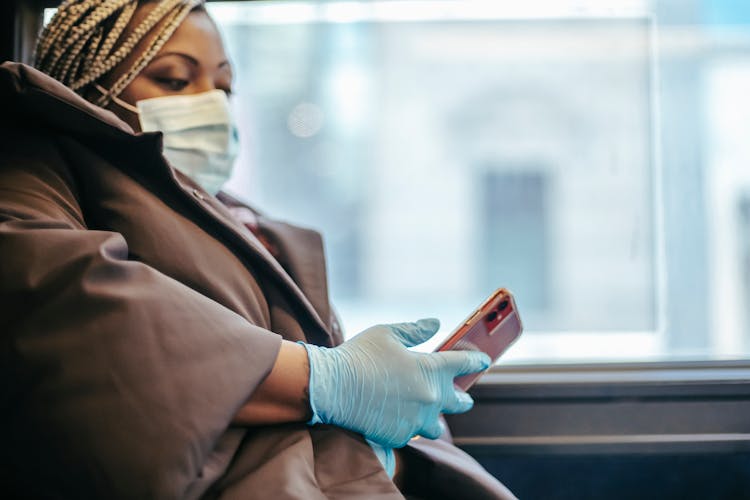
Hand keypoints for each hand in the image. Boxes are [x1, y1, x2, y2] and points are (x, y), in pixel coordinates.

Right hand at [300, 319, 490, 447]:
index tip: (484, 361)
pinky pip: (412, 432)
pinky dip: (409, 424)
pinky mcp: (400, 435)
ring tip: (431, 414)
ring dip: (436, 417)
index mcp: (432, 368)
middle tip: (464, 397)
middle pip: (459, 401)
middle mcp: (431, 397)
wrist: (332, 388)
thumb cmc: (359, 356)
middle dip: (462, 398)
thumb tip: (435, 323)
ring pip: (437, 424)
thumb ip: (415, 330)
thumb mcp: (387, 333)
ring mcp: (417, 419)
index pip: (464, 363)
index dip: (476, 360)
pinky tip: (401, 419)